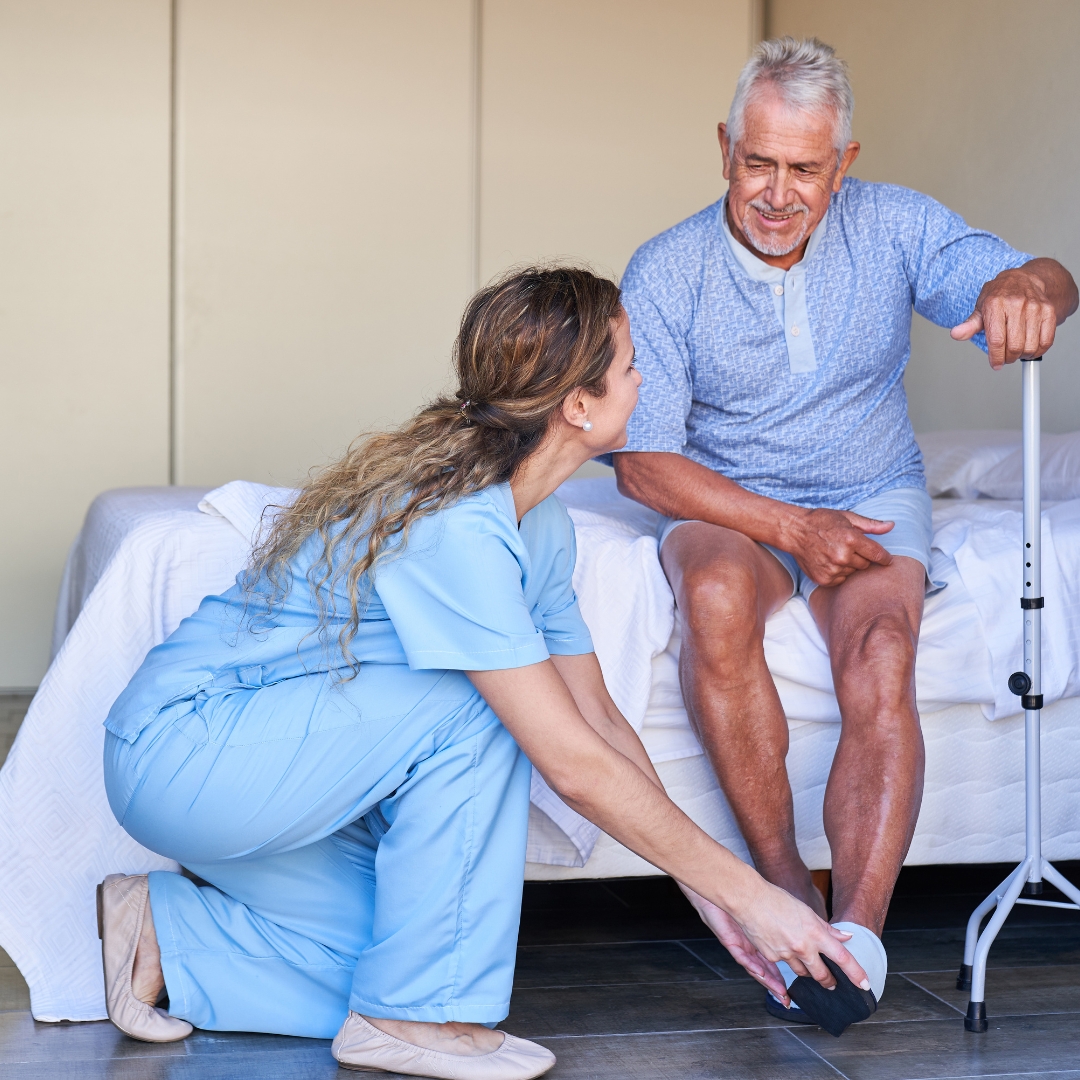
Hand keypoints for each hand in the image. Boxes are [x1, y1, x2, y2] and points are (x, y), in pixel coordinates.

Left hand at [680, 887, 788, 1000]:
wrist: (717, 895)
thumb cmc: (736, 904)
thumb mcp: (757, 917)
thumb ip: (771, 927)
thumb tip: (791, 928)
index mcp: (755, 945)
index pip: (770, 966)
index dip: (780, 978)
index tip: (792, 989)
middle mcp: (748, 950)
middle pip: (763, 973)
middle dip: (776, 987)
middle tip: (787, 999)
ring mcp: (739, 948)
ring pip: (753, 970)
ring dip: (767, 981)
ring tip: (779, 991)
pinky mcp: (729, 942)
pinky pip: (741, 957)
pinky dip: (751, 965)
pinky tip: (760, 972)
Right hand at [726, 878, 869, 1003]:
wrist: (748, 899)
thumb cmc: (777, 899)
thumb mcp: (807, 911)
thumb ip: (826, 928)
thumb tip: (845, 937)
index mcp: (815, 933)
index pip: (843, 958)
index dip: (856, 974)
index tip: (865, 984)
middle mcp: (803, 947)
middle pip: (823, 975)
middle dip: (829, 982)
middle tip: (832, 983)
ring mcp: (787, 954)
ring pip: (803, 973)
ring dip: (807, 971)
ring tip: (806, 962)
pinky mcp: (772, 958)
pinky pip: (784, 965)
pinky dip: (787, 960)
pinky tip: (782, 947)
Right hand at [781, 508, 893, 586]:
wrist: (794, 531)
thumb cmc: (821, 521)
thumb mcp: (847, 517)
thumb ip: (871, 525)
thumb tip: (892, 526)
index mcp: (850, 539)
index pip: (877, 554)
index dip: (885, 558)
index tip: (887, 560)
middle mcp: (842, 556)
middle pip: (865, 565)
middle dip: (861, 558)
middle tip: (848, 548)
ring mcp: (832, 569)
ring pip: (852, 573)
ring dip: (848, 566)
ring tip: (835, 553)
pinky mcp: (824, 579)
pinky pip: (840, 580)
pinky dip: (837, 573)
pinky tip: (828, 562)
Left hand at [951, 265, 1057, 369]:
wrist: (1022, 280)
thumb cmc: (999, 296)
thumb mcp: (981, 308)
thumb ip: (970, 324)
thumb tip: (956, 334)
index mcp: (996, 304)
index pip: (997, 340)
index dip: (996, 357)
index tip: (995, 364)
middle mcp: (1016, 304)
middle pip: (1014, 346)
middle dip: (1008, 358)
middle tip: (1005, 357)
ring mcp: (1035, 307)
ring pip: (1030, 346)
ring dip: (1023, 356)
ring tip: (1017, 352)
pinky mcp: (1049, 311)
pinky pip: (1046, 340)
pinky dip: (1038, 350)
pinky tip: (1030, 349)